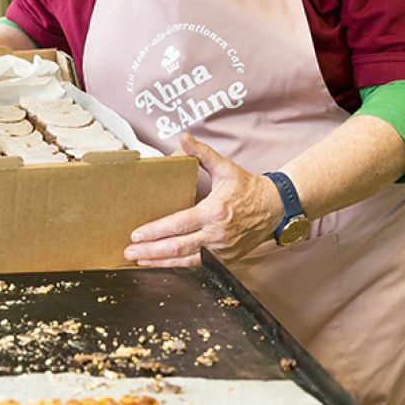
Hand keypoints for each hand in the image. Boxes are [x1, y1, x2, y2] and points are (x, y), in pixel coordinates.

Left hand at [123, 133, 282, 267]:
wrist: (275, 207)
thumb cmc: (248, 187)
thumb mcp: (225, 167)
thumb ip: (202, 153)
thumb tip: (184, 136)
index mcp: (214, 211)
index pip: (178, 225)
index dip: (156, 231)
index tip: (136, 234)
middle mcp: (217, 234)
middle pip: (178, 247)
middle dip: (151, 251)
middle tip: (129, 252)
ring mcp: (223, 250)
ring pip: (187, 262)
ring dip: (162, 263)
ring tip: (140, 262)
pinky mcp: (227, 260)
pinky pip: (200, 266)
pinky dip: (180, 267)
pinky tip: (164, 265)